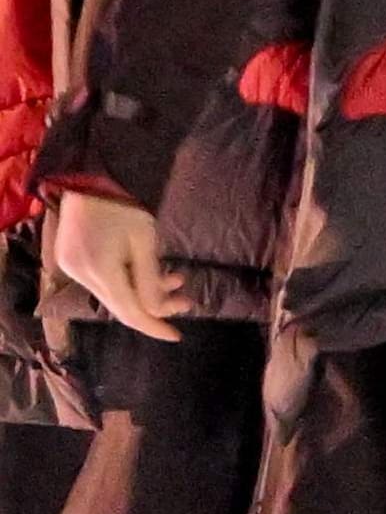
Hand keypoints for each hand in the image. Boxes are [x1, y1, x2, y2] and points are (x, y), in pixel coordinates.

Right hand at [42, 192, 179, 341]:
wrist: (89, 178)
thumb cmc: (123, 203)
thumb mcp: (145, 239)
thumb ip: (150, 277)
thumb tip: (159, 309)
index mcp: (100, 271)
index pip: (129, 311)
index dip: (154, 325)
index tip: (177, 335)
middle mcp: (80, 275)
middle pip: (120, 304)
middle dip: (154, 306)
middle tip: (186, 300)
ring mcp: (71, 267)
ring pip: (112, 292)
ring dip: (143, 290)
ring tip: (176, 278)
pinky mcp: (71, 258)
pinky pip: (102, 280)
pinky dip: (126, 279)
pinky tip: (149, 270)